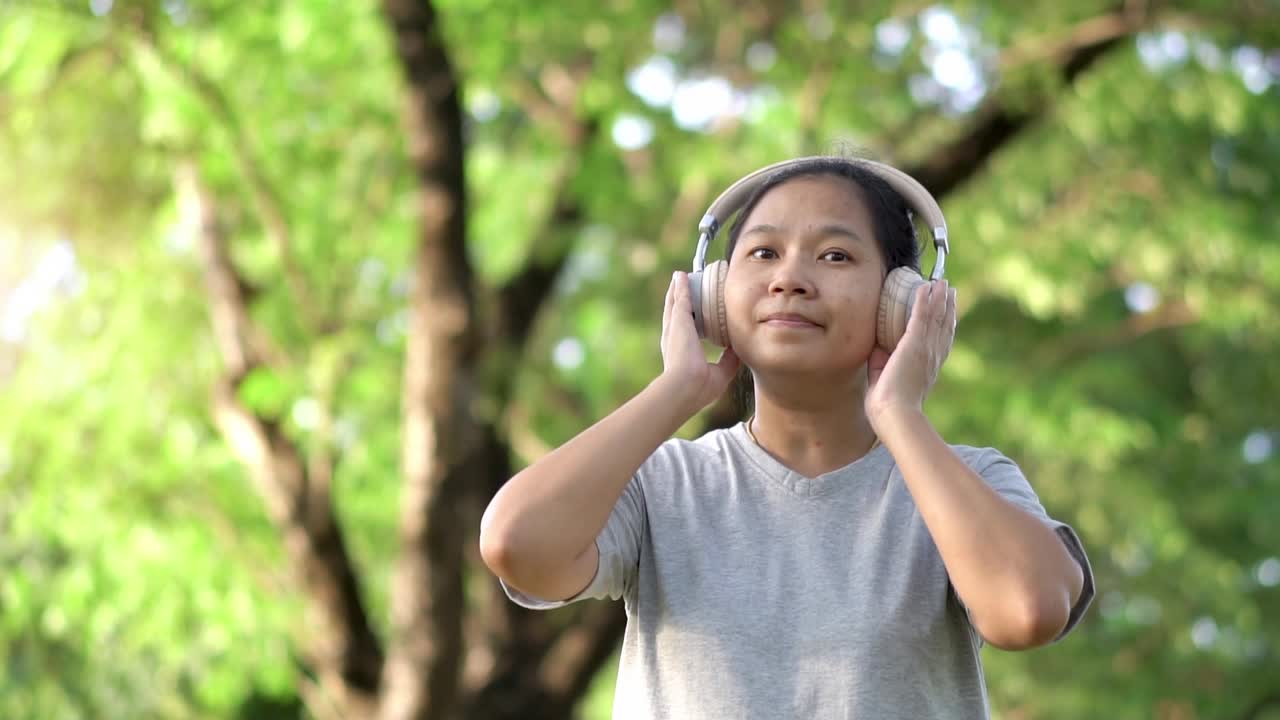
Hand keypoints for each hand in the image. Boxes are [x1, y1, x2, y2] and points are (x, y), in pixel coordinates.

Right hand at [659, 271, 740, 413]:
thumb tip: (738, 350)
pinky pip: (681, 298)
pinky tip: (682, 276)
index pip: (684, 334)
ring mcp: (674, 328)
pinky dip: (681, 286)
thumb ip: (728, 360)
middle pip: (675, 315)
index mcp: (681, 353)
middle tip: (682, 289)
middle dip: (678, 302)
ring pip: (675, 304)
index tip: (693, 316)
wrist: (685, 387)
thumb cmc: (700, 388)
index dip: (687, 324)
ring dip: (678, 290)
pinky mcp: (679, 320)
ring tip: (680, 278)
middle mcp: (674, 339)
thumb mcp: (720, 373)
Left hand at [866, 279, 955, 426]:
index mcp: (928, 368)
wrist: (894, 414)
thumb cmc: (888, 407)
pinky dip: (924, 299)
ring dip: (940, 298)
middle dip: (947, 307)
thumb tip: (877, 348)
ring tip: (943, 283)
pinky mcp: (915, 344)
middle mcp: (932, 357)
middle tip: (950, 291)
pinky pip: (922, 316)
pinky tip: (926, 286)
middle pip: (944, 326)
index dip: (945, 325)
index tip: (947, 313)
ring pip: (936, 317)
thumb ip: (882, 363)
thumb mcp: (883, 379)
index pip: (940, 342)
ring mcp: (926, 349)